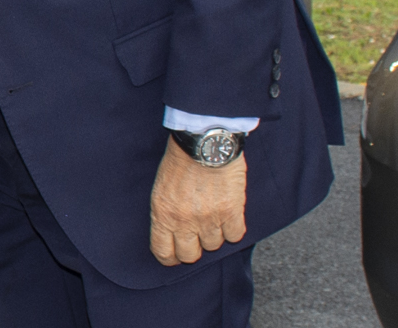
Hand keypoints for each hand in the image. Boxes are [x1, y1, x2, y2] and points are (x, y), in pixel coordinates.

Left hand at [148, 136, 247, 265]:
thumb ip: (166, 211)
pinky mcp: (231, 212)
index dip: (170, 257)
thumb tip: (172, 232)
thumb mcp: (162, 186)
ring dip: (215, 234)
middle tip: (197, 236)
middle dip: (194, 248)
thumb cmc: (181, 157)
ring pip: (214, 245)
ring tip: (214, 216)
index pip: (163, 252)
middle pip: (190, 255)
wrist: (204, 140)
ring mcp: (209, 218)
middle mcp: (184, 221)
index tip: (175, 254)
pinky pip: (235, 236)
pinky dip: (233, 228)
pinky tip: (229, 215)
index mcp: (163, 213)